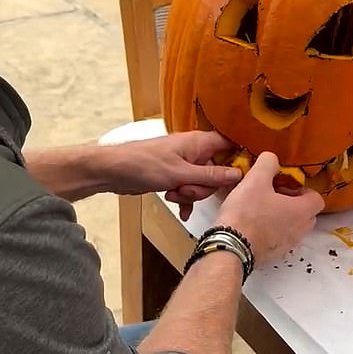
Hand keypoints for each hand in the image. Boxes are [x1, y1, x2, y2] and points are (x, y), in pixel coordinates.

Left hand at [108, 132, 241, 218]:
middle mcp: (193, 150)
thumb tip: (238, 174)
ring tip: (174, 194)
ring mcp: (183, 163)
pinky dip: (184, 199)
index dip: (238, 161)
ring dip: (191, 194)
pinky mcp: (173, 175)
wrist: (113, 171)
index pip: (230, 146)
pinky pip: (188, 188)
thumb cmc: (144, 165)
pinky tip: (181, 211)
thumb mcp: (181, 174)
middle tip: (187, 190)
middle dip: (204, 186)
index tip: (239, 179)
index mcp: (199, 142)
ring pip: (201, 182)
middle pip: (216, 170)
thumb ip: (211, 175)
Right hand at [217, 152, 323, 265]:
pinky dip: (271, 232)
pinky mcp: (273, 255)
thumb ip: (267, 164)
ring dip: (282, 218)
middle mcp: (299, 230)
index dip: (303, 189)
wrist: (231, 247)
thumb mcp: (255, 180)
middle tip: (273, 195)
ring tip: (261, 209)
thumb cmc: (246, 214)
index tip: (285, 185)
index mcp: (301, 211)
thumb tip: (271, 158)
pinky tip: (252, 225)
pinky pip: (279, 240)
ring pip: (292, 228)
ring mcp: (287, 245)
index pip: (317, 198)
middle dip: (293, 203)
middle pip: (306, 214)